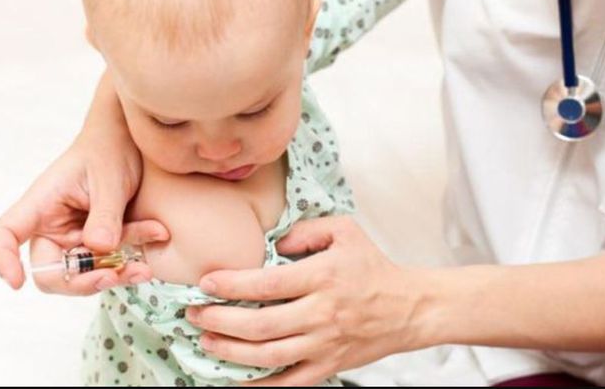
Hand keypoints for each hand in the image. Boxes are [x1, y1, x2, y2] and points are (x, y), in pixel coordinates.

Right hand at [0, 126, 167, 294]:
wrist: (132, 143)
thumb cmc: (110, 150)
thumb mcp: (109, 179)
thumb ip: (105, 214)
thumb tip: (100, 248)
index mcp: (42, 204)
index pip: (6, 234)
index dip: (4, 260)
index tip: (16, 282)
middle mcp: (54, 226)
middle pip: (51, 271)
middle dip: (83, 281)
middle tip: (113, 276)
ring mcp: (77, 237)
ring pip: (88, 273)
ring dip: (116, 272)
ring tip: (145, 267)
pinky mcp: (100, 242)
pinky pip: (112, 262)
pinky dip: (132, 258)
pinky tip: (157, 235)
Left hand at [185, 217, 425, 385]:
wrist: (410, 307)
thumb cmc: (372, 266)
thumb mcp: (344, 231)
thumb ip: (305, 230)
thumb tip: (271, 242)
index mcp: (323, 276)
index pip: (268, 283)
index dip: (232, 284)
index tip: (206, 282)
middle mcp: (322, 313)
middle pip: (261, 324)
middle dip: (220, 320)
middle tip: (194, 313)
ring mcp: (325, 344)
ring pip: (268, 356)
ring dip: (230, 350)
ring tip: (205, 339)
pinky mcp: (329, 366)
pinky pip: (288, 383)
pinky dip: (258, 386)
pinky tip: (233, 377)